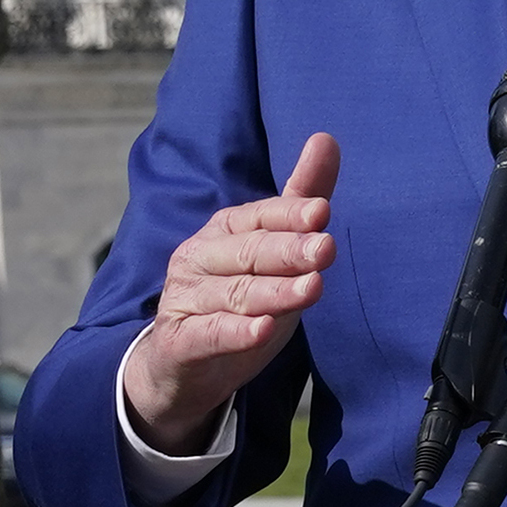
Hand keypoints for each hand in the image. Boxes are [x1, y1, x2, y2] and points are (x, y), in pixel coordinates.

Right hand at [122, 132, 338, 456]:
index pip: (260, 216)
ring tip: (312, 289)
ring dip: (274, 292)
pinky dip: (236, 333)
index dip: (289, 214)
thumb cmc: (236, 302)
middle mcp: (199, 259)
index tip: (322, 212)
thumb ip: (298, 201)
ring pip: (235, 295)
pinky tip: (262, 331)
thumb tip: (325, 138)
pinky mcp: (180, 343)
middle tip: (326, 249)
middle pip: (250, 253)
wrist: (180, 368)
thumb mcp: (274, 254)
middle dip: (289, 251)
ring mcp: (185, 301)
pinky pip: (209, 334)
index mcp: (223, 231)